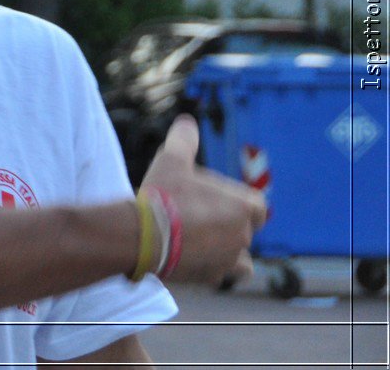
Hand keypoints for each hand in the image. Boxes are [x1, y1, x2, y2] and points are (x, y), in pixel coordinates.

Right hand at [140, 114, 267, 284]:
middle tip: (198, 216)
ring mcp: (230, 258)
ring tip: (199, 242)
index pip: (255, 205)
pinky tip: (194, 259)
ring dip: (225, 249)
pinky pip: (223, 275)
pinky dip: (214, 269)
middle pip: (244, 228)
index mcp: (244, 206)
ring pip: (238, 255)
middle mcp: (244, 234)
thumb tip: (186, 122)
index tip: (216, 199)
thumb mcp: (172, 160)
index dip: (237, 201)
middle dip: (226, 223)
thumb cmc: (163, 194)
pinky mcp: (214, 277)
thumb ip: (184, 140)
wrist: (143, 235)